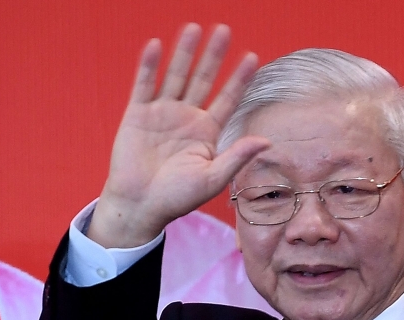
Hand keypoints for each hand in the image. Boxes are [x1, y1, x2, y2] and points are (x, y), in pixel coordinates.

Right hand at [89, 24, 271, 247]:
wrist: (139, 206)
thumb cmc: (176, 198)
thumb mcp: (212, 179)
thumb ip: (236, 157)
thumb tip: (266, 140)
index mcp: (206, 133)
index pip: (227, 100)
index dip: (238, 79)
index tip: (252, 57)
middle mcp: (186, 118)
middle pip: (202, 80)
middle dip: (213, 56)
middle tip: (223, 30)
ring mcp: (161, 114)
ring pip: (175, 77)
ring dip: (184, 53)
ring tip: (193, 28)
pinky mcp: (138, 115)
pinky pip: (144, 85)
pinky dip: (149, 66)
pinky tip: (156, 46)